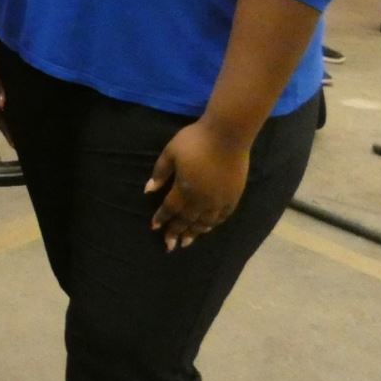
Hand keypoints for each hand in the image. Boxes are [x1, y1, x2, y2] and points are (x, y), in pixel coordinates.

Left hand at [145, 120, 250, 251]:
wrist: (228, 135)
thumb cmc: (196, 140)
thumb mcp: (170, 152)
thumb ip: (160, 172)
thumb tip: (147, 190)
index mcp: (184, 188)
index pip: (170, 208)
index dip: (162, 218)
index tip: (155, 227)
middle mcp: (202, 199)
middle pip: (187, 220)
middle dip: (176, 232)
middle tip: (169, 246)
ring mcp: (219, 200)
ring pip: (205, 222)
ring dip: (194, 232)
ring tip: (187, 241)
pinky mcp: (233, 196)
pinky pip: (222, 216)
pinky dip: (213, 224)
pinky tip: (208, 228)